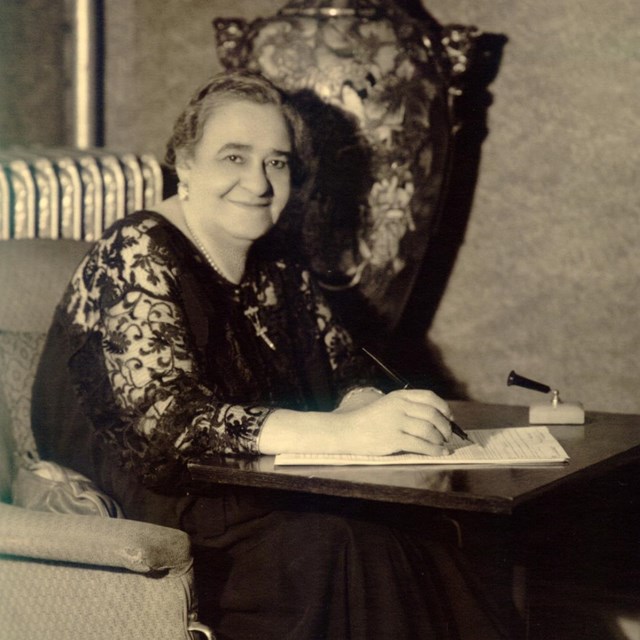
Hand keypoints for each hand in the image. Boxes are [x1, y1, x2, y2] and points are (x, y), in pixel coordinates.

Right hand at [333, 389, 453, 456]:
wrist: (347, 430)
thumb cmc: (369, 420)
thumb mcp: (387, 404)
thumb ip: (407, 407)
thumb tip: (435, 418)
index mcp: (399, 396)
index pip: (429, 397)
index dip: (443, 407)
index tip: (449, 417)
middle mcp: (399, 407)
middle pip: (432, 414)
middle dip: (445, 426)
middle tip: (448, 435)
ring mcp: (396, 423)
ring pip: (429, 430)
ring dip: (440, 439)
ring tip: (443, 444)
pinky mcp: (394, 439)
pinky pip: (421, 445)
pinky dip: (434, 450)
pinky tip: (439, 452)